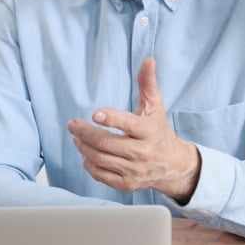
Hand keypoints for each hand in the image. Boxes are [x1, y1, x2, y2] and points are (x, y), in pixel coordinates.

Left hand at [68, 58, 199, 202]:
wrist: (172, 165)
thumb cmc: (159, 131)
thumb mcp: (155, 106)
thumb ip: (148, 83)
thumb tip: (148, 60)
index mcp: (150, 132)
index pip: (129, 125)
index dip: (111, 119)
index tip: (95, 113)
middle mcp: (143, 153)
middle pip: (107, 143)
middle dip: (85, 132)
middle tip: (72, 124)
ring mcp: (135, 170)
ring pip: (101, 159)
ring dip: (83, 147)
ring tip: (76, 136)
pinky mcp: (127, 184)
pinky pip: (102, 175)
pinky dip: (89, 164)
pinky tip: (85, 154)